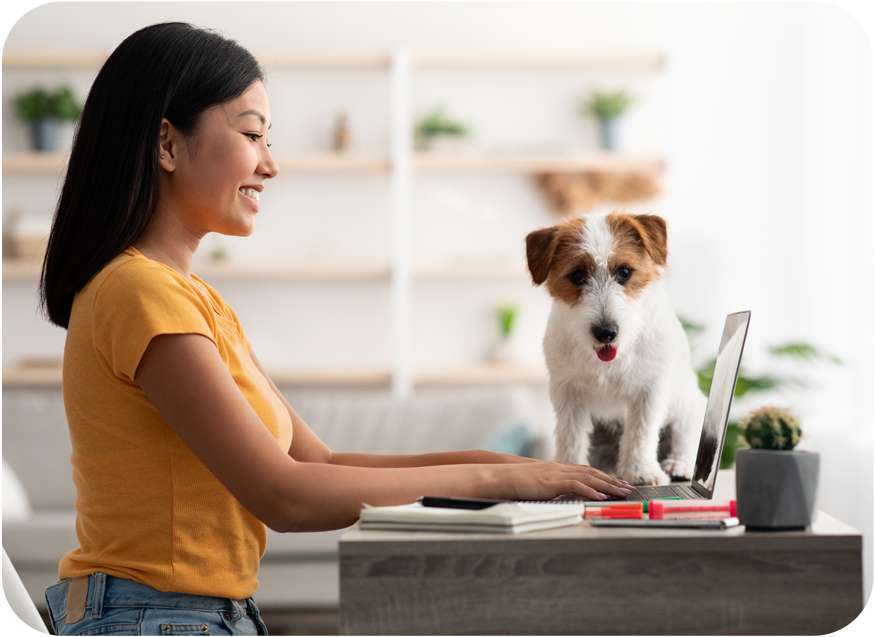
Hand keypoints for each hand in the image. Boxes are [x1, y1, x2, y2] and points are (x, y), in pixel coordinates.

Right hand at [488, 461, 633, 500]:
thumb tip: (562, 498)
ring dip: (607, 485)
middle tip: (629, 488)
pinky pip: (574, 485)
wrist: (496, 475)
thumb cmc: (511, 482)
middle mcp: (558, 468)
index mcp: (555, 469)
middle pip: (591, 473)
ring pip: (587, 478)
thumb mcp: (535, 485)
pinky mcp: (550, 482)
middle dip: (612, 481)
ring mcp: (555, 474)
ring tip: (622, 492)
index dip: (603, 477)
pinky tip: (601, 496)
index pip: (585, 471)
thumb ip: (549, 489)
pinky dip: (590, 490)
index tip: (617, 483)